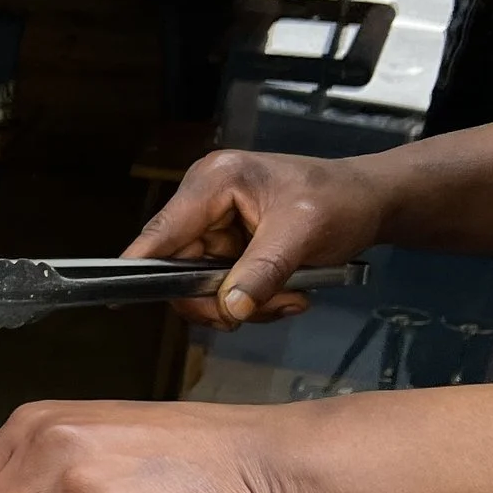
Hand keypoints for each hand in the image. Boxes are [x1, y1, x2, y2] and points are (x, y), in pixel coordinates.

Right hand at [127, 146, 385, 326]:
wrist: (373, 201)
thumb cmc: (341, 202)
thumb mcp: (303, 235)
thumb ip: (263, 271)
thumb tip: (230, 309)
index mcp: (214, 182)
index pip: (163, 231)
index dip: (139, 266)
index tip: (118, 298)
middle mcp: (204, 201)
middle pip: (179, 267)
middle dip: (220, 297)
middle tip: (260, 310)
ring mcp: (216, 224)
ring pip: (203, 284)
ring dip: (244, 302)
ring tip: (289, 298)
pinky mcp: (230, 244)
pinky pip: (223, 285)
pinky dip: (252, 298)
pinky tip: (286, 293)